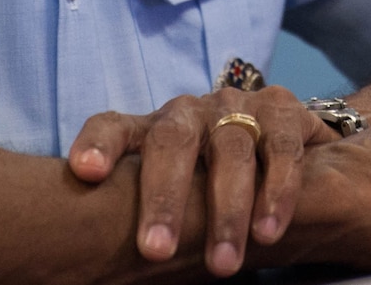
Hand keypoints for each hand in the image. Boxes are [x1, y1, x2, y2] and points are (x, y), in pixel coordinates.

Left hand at [68, 84, 338, 275]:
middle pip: (173, 141)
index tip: (86, 172)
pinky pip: (281, 149)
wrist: (279, 139)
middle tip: (156, 251)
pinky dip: (277, 193)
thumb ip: (140, 202)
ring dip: (226, 211)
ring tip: (222, 264)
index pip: (115, 126)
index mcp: (152, 127)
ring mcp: (238, 107)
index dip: (99, 143)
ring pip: (230, 150)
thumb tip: (94, 257)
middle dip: (164, 198)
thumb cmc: (208, 173)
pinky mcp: (284, 111)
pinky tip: (267, 232)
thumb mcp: (172, 182)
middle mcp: (191, 111)